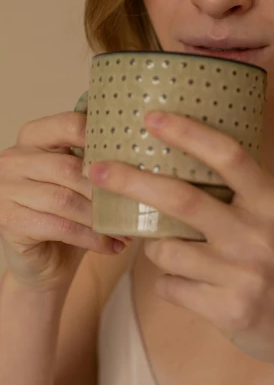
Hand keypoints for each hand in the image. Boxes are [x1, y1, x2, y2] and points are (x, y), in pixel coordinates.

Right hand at [0, 112, 131, 295]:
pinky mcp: (9, 222)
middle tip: (137, 201)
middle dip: (106, 188)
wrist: (42, 260)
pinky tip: (114, 245)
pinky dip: (93, 238)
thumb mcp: (82, 179)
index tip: (131, 152)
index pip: (68, 124)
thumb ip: (99, 158)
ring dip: (102, 217)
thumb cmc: (69, 213)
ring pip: (66, 199)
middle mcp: (13, 159)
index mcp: (33, 137)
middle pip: (69, 167)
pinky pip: (61, 227)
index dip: (101, 137)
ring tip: (129, 228)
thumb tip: (148, 148)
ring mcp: (6, 190)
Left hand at [88, 110, 273, 374]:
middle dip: (131, 181)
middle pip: (182, 199)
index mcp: (273, 204)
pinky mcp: (228, 309)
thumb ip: (243, 198)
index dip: (188, 133)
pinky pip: (170, 287)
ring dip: (154, 248)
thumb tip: (184, 166)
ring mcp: (243, 274)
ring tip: (171, 251)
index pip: (229, 156)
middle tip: (96, 169)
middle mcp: (259, 234)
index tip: (152, 118)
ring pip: (166, 250)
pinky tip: (189, 286)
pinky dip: (169, 283)